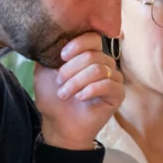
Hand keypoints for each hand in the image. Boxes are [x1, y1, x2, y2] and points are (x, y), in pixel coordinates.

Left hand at [33, 32, 123, 149]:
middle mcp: (104, 64)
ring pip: (98, 70)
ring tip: (65, 94)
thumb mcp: (44, 70)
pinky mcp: (118, 95)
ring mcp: (113, 79)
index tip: (62, 57)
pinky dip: (91, 90)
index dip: (78, 44)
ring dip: (77, 82)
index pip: (92, 37)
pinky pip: (108, 85)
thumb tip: (52, 37)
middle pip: (92, 55)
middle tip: (59, 83)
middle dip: (71, 69)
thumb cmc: (53, 98)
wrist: (59, 125)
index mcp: (89, 55)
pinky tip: (80, 98)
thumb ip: (49, 52)